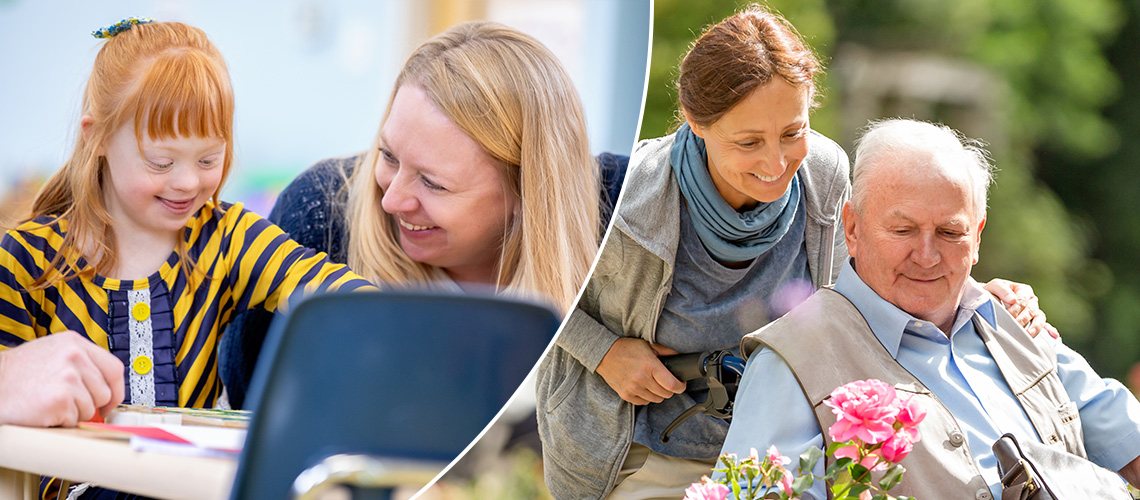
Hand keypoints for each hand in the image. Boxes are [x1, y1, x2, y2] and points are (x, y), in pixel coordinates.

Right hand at [0, 331, 124, 426]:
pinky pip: (75, 420)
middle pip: (105, 392)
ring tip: (50, 402)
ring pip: (91, 408)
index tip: (110, 402)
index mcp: (74, 343)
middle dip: (89, 404)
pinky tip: (44, 410)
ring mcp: (68, 377)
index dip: (116, 390)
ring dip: (73, 413)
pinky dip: (60, 421)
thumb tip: (105, 384)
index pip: (114, 368)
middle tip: (65, 402)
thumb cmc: (16, 375)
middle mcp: (74, 356)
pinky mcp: (61, 399)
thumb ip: (80, 363)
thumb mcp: (51, 354)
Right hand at [595, 337, 684, 404]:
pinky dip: (647, 397)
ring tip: (655, 384)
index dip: (680, 386)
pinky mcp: (626, 395)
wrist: (604, 354)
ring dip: (659, 393)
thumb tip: (681, 356)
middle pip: (666, 394)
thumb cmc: (627, 348)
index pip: (672, 384)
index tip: (681, 384)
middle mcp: (642, 379)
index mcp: (650, 366)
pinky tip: (645, 388)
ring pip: (656, 399)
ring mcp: (633, 389)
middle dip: (670, 389)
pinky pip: (644, 402)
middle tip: (667, 382)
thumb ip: (666, 351)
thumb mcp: (648, 345)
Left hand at [983, 278, 1059, 338]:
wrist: (988, 301)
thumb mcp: (994, 286)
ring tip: (1027, 335)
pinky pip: (1044, 325)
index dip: (1015, 309)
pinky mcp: (1034, 321)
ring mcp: (1034, 311)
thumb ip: (1001, 289)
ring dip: (1034, 327)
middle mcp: (1031, 300)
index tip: (1006, 316)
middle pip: (1031, 311)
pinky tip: (1053, 336)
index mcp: (1023, 290)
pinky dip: (1049, 330)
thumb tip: (1012, 300)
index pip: (1022, 301)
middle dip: (1022, 320)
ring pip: (1039, 319)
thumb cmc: (991, 293)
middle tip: (1013, 328)